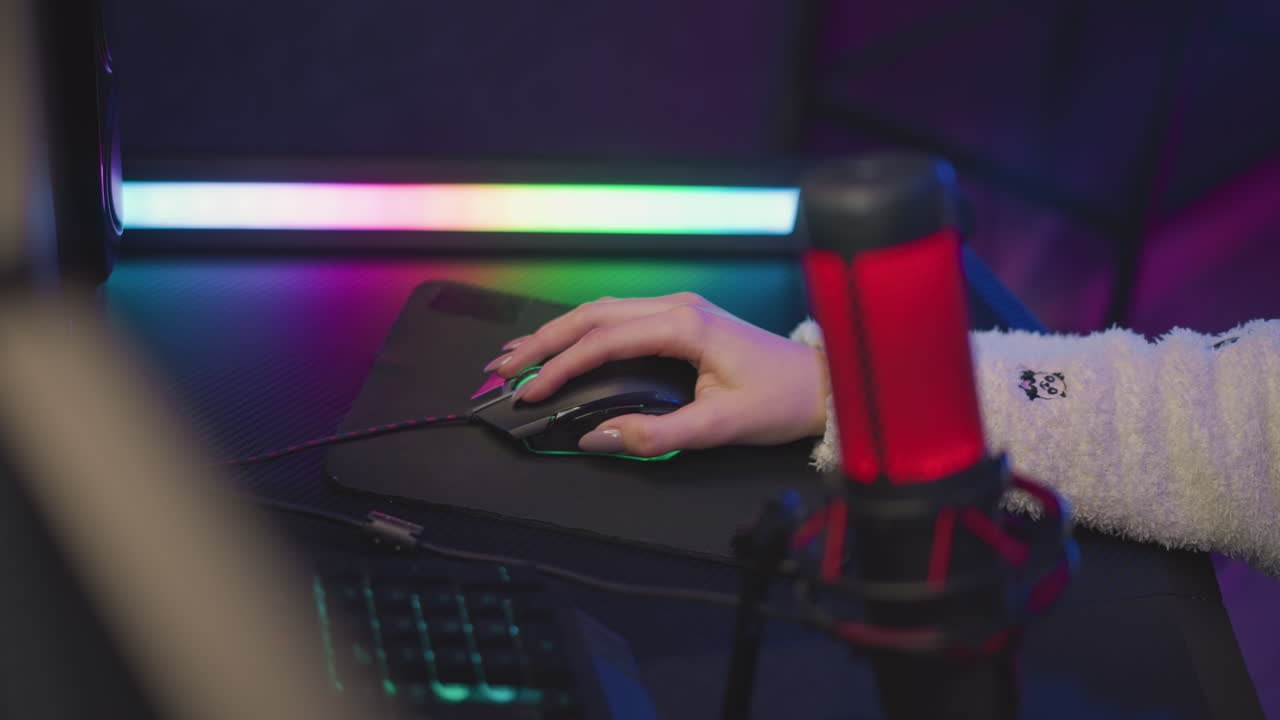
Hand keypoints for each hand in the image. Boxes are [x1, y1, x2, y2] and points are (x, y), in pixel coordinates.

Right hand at [485, 293, 828, 457]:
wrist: (821, 385)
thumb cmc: (780, 400)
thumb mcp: (720, 427)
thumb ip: (657, 435)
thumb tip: (599, 438)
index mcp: (684, 325)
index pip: (604, 341)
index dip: (560, 367)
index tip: (530, 392)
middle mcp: (676, 308)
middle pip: (592, 316)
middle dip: (542, 342)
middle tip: (502, 369)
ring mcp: (677, 310)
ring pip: (601, 313)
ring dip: (557, 334)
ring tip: (517, 356)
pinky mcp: (680, 321)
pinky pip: (618, 319)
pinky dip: (583, 333)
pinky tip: (562, 346)